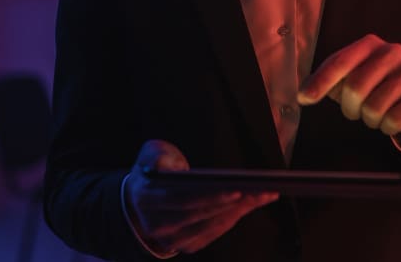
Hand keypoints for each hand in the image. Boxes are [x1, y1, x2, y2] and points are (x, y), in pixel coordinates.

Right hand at [123, 140, 277, 254]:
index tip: (236, 189)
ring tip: (263, 195)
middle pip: (202, 215)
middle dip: (234, 203)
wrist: (137, 203)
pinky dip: (233, 219)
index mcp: (148, 199)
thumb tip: (174, 165)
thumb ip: (157, 155)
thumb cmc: (153, 173)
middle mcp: (158, 224)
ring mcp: (172, 239)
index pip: (184, 200)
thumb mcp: (150, 155)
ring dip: (240, 211)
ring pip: (211, 226)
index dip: (211, 197)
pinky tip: (250, 205)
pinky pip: (213, 234)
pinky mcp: (185, 246)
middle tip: (261, 191)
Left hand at [297, 34, 400, 136]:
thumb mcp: (350, 76)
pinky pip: (394, 121)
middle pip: (355, 88)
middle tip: (355, 111)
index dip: (321, 82)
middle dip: (349, 108)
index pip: (340, 62)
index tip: (304, 99)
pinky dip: (387, 127)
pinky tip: (393, 117)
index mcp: (370, 44)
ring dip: (369, 120)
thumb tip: (302, 96)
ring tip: (376, 113)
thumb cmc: (376, 85)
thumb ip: (325, 81)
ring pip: (374, 108)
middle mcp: (392, 52)